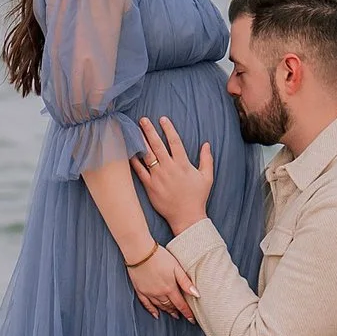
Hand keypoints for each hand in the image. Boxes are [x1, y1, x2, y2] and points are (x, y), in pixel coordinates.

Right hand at [127, 243, 198, 320]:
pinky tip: (156, 314)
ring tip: (172, 313)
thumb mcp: (176, 267)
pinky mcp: (140, 289)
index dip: (187, 313)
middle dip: (177, 311)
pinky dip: (151, 310)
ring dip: (167, 310)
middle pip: (170, 306)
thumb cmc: (159, 256)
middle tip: (182, 315)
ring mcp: (149, 292)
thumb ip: (186, 282)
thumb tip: (197, 295)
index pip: (181, 305)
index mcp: (170, 288)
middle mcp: (159, 293)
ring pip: (160, 306)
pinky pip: (146, 304)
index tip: (192, 319)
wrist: (139, 251)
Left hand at [133, 115, 214, 235]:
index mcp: (183, 165)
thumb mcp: (207, 177)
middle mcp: (169, 168)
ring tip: (134, 131)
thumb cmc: (197, 197)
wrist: (187, 217)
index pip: (175, 142)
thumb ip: (207, 159)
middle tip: (142, 119)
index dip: (168, 129)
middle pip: (157, 145)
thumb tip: (206, 143)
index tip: (162, 119)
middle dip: (149, 131)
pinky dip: (134, 160)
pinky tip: (129, 151)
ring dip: (140, 142)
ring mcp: (158, 177)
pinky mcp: (149, 186)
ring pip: (147, 155)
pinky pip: (139, 170)